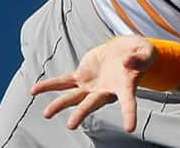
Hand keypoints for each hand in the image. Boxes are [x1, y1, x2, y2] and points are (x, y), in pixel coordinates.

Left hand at [29, 36, 154, 132]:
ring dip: (59, 104)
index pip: (129, 102)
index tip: (130, 128)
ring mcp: (91, 85)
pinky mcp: (81, 76)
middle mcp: (105, 91)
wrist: (125, 51)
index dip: (129, 114)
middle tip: (71, 125)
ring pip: (73, 96)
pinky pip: (63, 81)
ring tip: (46, 113)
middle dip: (81, 113)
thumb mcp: (145, 52)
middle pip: (92, 103)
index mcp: (124, 87)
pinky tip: (34, 91)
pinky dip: (49, 86)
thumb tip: (128, 61)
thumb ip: (140, 57)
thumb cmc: (139, 54)